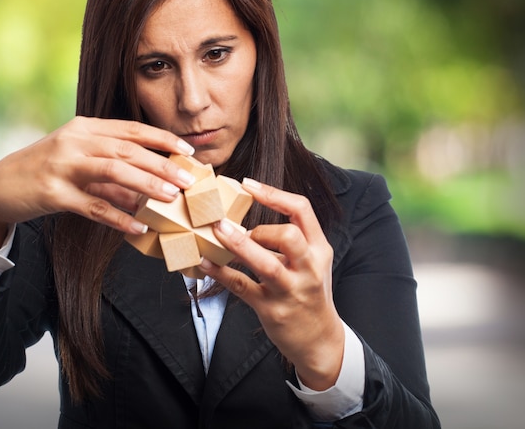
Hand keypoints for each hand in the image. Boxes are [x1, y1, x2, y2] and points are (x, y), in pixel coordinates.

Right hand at [0, 117, 195, 247]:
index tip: (188, 150)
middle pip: (127, 149)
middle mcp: (75, 141)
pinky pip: (93, 206)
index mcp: (85, 128)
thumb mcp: (78, 160)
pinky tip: (138, 226)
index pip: (131, 129)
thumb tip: (150, 186)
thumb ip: (111, 169)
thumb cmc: (45, 170)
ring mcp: (62, 166)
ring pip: (112, 171)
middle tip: (188, 180)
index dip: (162, 139)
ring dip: (145, 185)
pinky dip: (118, 216)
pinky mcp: (52, 193)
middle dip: (162, 164)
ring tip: (171, 198)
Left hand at [201, 178, 344, 390]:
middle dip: (262, 228)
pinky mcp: (272, 309)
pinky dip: (221, 273)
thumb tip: (249, 215)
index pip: (302, 210)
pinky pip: (243, 287)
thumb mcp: (311, 261)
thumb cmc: (309, 292)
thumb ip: (289, 240)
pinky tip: (205, 262)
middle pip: (289, 236)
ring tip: (217, 231)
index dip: (273, 193)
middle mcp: (308, 268)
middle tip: (244, 230)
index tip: (247, 184)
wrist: (319, 339)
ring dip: (239, 245)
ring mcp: (290, 290)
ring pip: (266, 264)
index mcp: (318, 249)